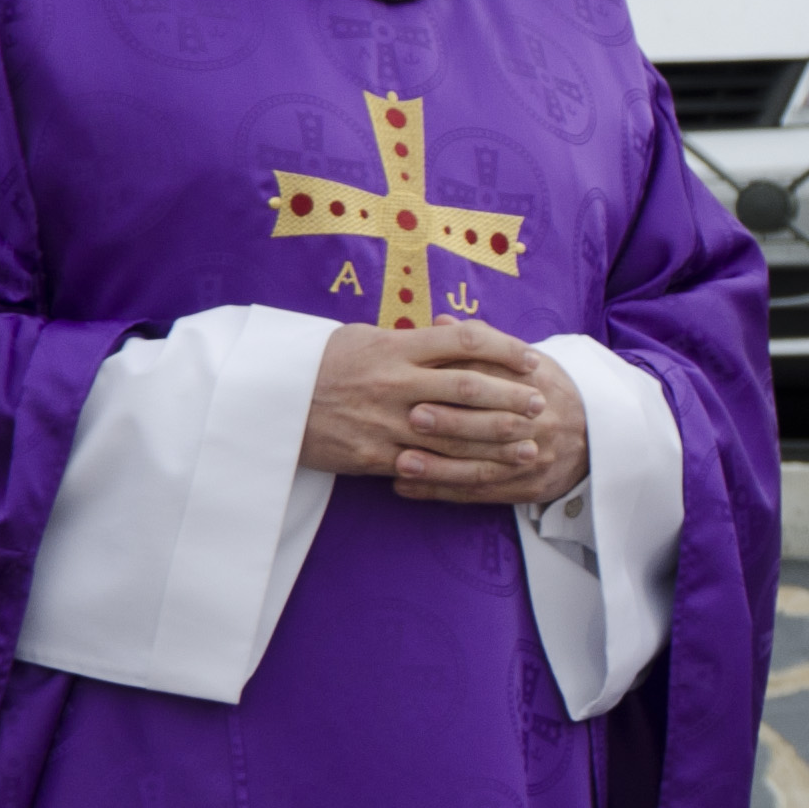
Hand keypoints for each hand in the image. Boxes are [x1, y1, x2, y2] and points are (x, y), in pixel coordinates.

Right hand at [302, 319, 585, 506]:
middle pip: (469, 387)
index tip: (531, 359)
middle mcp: (395, 381)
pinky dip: (462, 472)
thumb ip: (411, 339)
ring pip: (456, 431)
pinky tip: (488, 473)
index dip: (505, 348)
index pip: (464, 340)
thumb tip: (456, 333)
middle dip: (512, 397)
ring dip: (499, 439)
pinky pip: (428, 466)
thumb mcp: (363, 337)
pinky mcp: (374, 455)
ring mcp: (386, 421)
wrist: (268, 400)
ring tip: (529, 443)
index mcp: (395, 346)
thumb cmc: (321, 363)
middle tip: (540, 404)